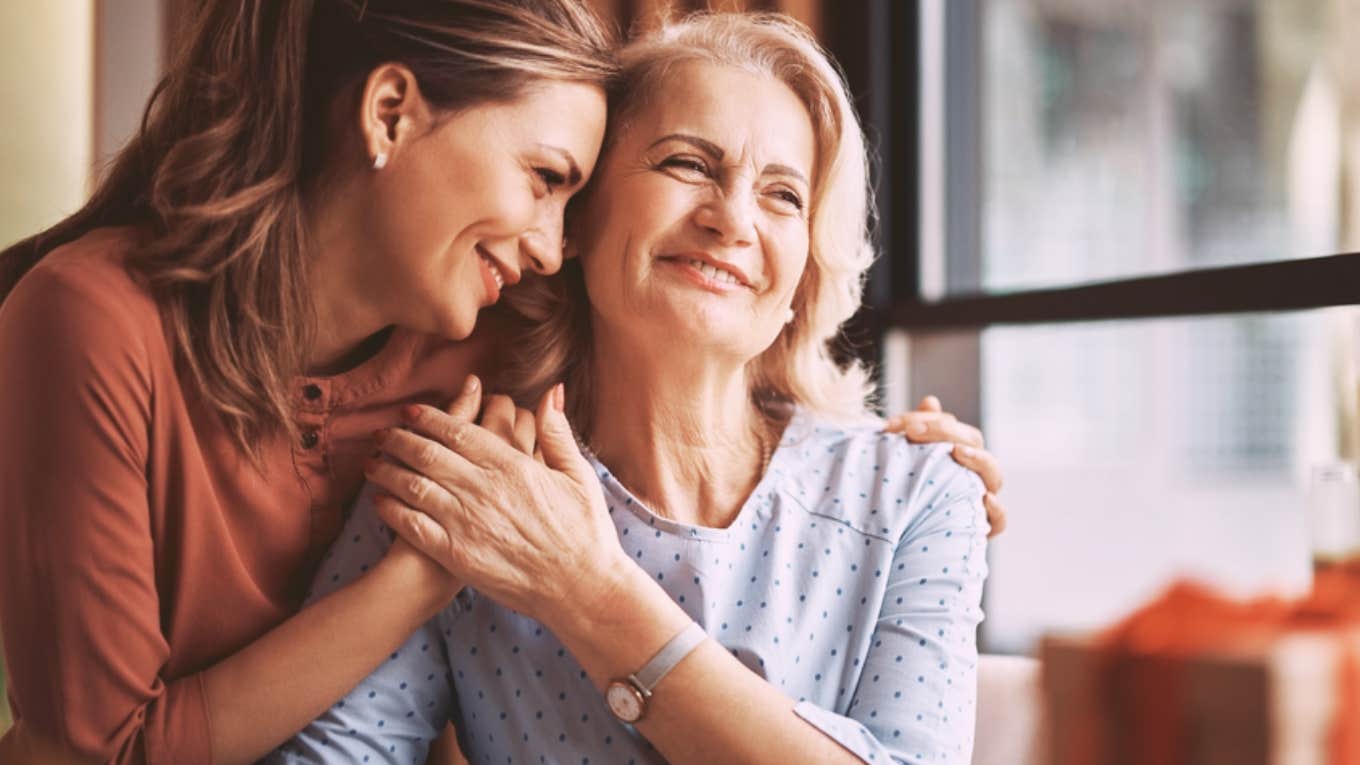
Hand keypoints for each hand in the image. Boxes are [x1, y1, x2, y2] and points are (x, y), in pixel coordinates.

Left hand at [364, 380, 628, 628]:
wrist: (580, 587)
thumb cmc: (585, 531)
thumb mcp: (578, 475)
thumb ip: (557, 432)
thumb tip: (552, 391)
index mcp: (511, 465)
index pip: (458, 432)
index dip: (428, 418)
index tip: (409, 411)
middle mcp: (483, 489)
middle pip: (427, 454)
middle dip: (398, 439)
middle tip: (381, 433)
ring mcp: (467, 522)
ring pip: (413, 486)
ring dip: (387, 470)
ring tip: (372, 463)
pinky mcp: (456, 554)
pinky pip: (413, 525)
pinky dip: (391, 510)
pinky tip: (379, 502)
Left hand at [884, 395, 1006, 536]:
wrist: (899, 543)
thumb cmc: (904, 495)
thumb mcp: (905, 462)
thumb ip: (917, 431)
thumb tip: (931, 401)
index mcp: (956, 453)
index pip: (953, 427)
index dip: (927, 420)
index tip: (893, 425)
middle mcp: (971, 474)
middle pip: (974, 442)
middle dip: (944, 431)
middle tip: (913, 432)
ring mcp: (979, 499)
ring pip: (994, 476)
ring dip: (978, 460)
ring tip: (956, 452)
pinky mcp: (980, 529)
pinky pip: (999, 520)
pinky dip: (996, 510)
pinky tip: (983, 498)